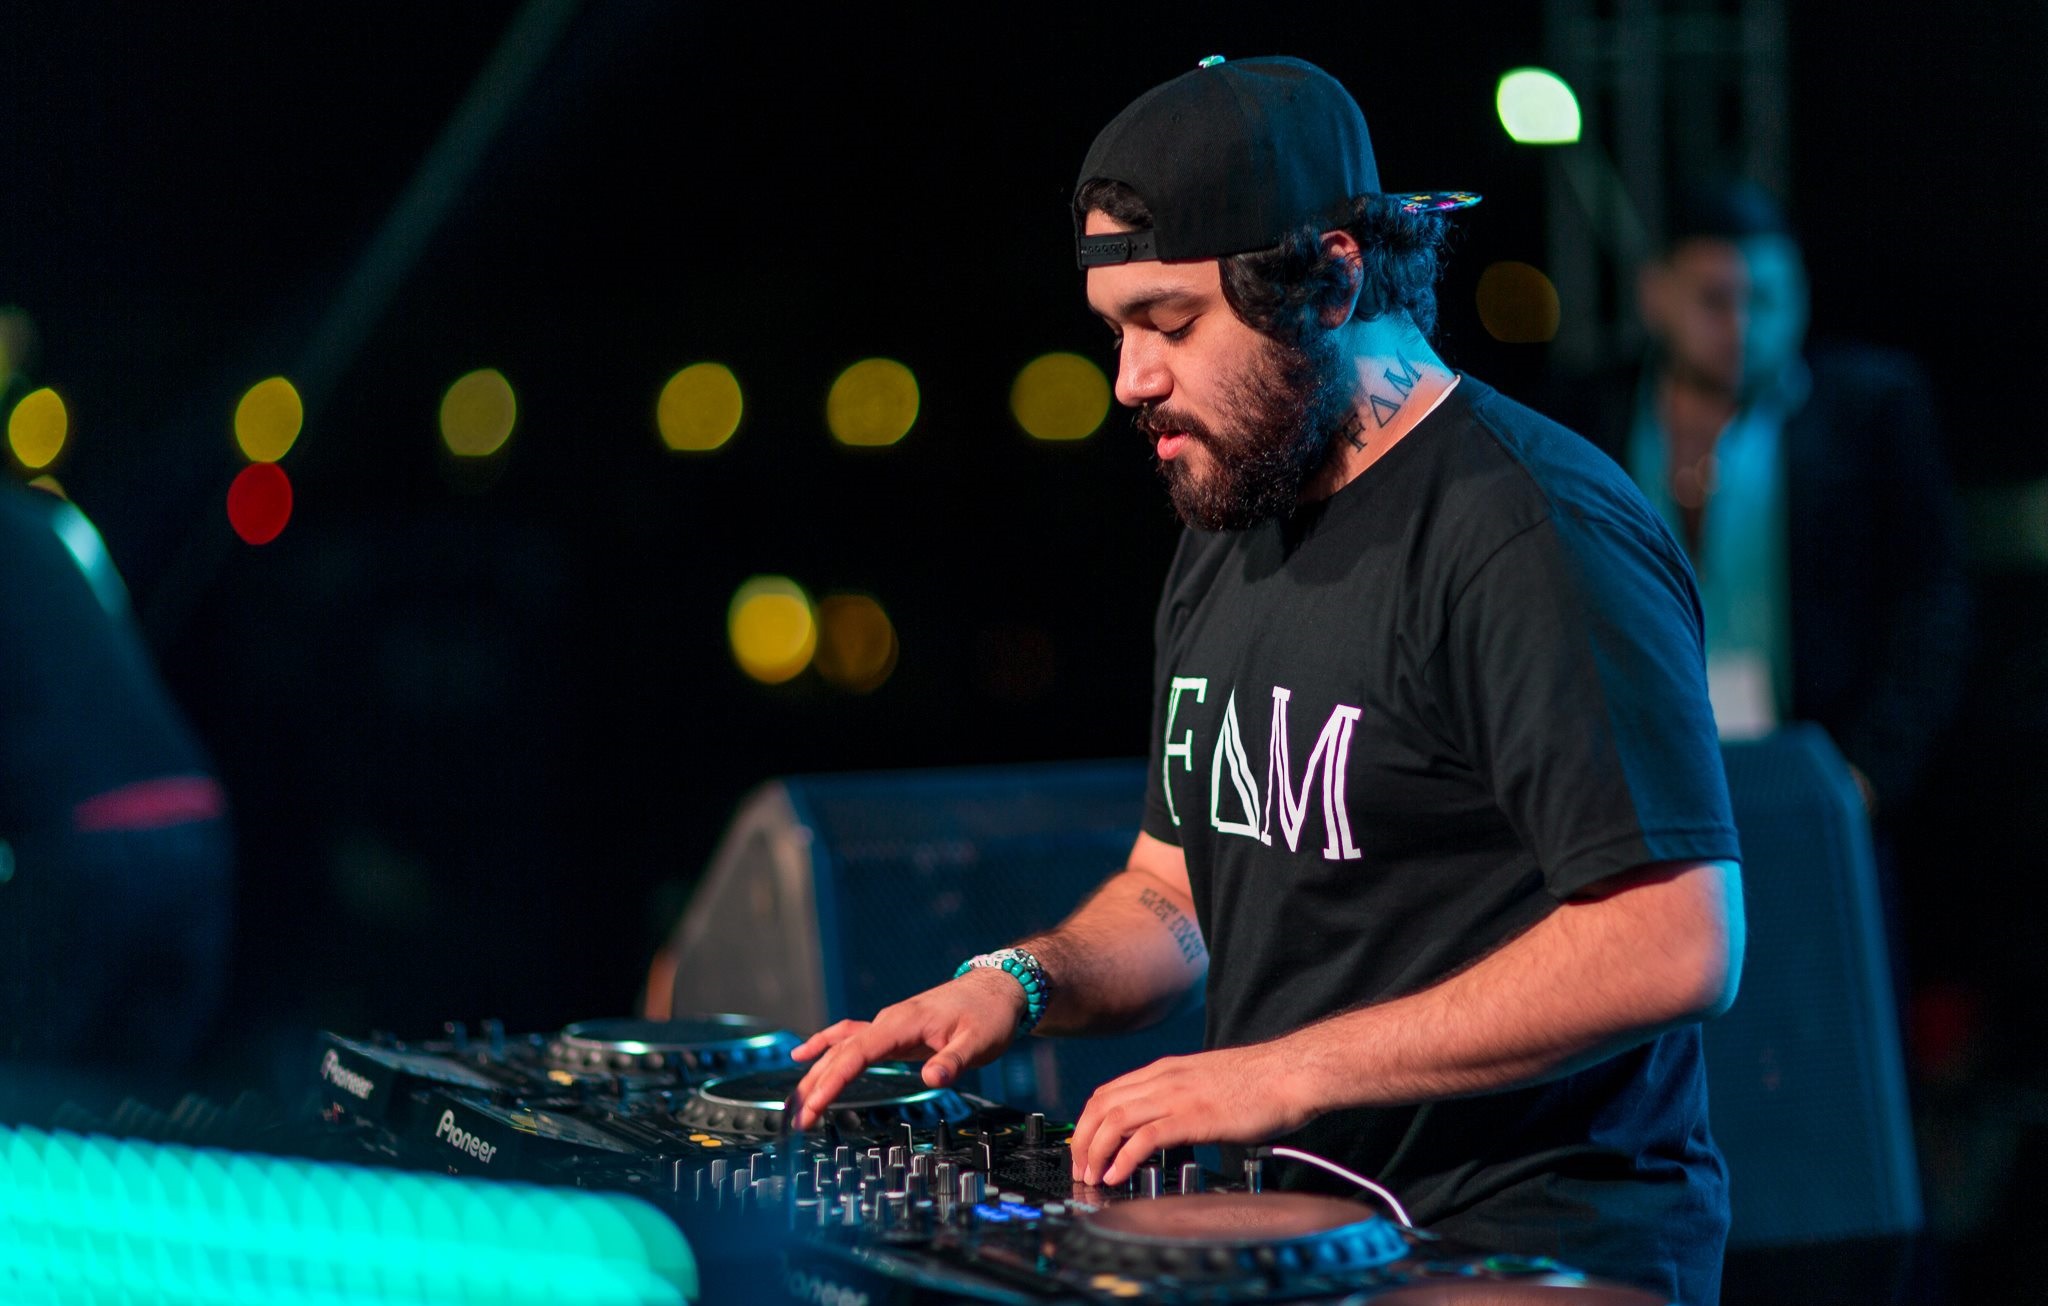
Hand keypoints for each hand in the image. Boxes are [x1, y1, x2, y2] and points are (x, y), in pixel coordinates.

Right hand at [789, 969, 1026, 1129]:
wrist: (998, 987)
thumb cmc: (989, 1014)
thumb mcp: (979, 1041)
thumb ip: (954, 1061)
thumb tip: (932, 1080)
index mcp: (903, 1023)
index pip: (858, 1052)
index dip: (833, 1079)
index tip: (815, 1104)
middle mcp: (888, 1022)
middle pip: (841, 1052)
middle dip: (816, 1085)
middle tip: (797, 1119)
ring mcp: (888, 1026)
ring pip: (841, 1048)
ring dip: (816, 1073)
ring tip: (795, 1102)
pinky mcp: (893, 1033)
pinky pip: (851, 1039)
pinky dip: (826, 1047)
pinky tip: (804, 1056)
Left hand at [1069, 1041, 1318, 1186]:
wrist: (1290, 1073)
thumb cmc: (1259, 1081)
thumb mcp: (1206, 1081)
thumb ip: (1181, 1097)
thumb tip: (1165, 1124)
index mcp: (1166, 1070)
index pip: (1108, 1092)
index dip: (1087, 1121)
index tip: (1083, 1146)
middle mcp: (1164, 1078)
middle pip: (1102, 1105)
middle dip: (1082, 1139)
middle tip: (1079, 1167)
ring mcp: (1177, 1096)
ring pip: (1115, 1120)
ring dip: (1096, 1151)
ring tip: (1092, 1176)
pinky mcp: (1194, 1116)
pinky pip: (1146, 1137)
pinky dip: (1124, 1158)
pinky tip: (1117, 1175)